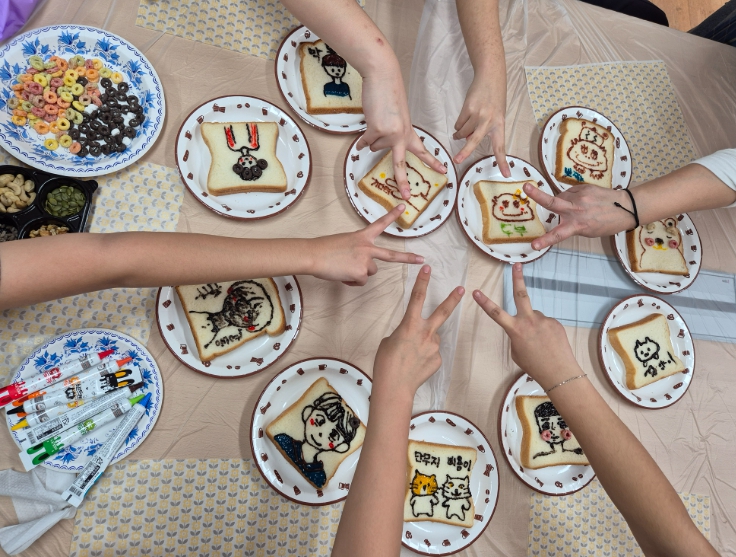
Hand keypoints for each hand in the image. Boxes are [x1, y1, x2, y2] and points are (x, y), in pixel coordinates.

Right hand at [309, 204, 423, 285]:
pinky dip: (351, 281)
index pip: (380, 224)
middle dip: (408, 258)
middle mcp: (367, 247)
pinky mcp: (361, 272)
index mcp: (362, 236)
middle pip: (391, 255)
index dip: (392, 215)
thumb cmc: (323, 249)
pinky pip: (360, 281)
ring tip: (343, 267)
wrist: (314, 255)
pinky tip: (341, 274)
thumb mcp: (344, 242)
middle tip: (422, 259)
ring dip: (359, 273)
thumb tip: (359, 265)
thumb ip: (356, 250)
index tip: (403, 207)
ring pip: (370, 272)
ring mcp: (366, 260)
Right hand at [356, 64, 445, 200]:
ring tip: (377, 119)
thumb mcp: (397, 117)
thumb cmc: (388, 95)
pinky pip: (365, 142)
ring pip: (375, 147)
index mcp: (409, 132)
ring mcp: (390, 134)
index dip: (432, 162)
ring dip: (373, 135)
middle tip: (407, 196)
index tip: (444, 171)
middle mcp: (402, 135)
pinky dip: (362, 140)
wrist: (382, 77)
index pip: (422, 150)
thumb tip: (374, 148)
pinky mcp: (376, 130)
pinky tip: (364, 132)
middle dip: (403, 181)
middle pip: (400, 164)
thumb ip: (391, 133)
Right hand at [372, 266, 463, 397]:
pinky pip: (432, 354)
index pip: (417, 297)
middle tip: (462, 289)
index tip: (428, 268)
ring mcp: (434, 347)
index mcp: (409, 325)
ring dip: (424, 342)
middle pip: (442, 312)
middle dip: (453, 299)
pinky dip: (425, 357)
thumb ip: (405, 333)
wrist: (395, 386)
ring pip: (432, 338)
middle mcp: (425, 333)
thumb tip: (414, 336)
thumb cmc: (386, 363)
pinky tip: (416, 365)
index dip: (422, 281)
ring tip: (411, 356)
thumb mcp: (390, 341)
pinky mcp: (438, 359)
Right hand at [452, 74, 509, 176]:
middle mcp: (489, 121)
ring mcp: (478, 114)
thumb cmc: (495, 98)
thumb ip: (486, 129)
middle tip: (457, 160)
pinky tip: (463, 119)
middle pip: (475, 140)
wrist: (490, 76)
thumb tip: (468, 141)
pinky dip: (459, 124)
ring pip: (464, 131)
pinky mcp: (468, 108)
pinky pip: (459, 123)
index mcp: (499, 125)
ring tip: (461, 131)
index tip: (506, 175)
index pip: (501, 147)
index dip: (503, 162)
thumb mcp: (496, 115)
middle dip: (465, 152)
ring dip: (460, 133)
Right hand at [473, 263, 579, 389]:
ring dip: (535, 325)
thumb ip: (516, 335)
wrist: (559, 372)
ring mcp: (543, 320)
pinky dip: (545, 331)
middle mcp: (528, 321)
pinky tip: (549, 342)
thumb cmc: (534, 365)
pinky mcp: (555, 322)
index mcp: (515, 330)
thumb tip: (523, 324)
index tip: (475, 291)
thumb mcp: (516, 352)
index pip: (495, 314)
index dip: (484, 302)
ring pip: (535, 317)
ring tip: (541, 342)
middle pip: (521, 295)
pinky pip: (546, 323)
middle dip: (518, 278)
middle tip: (517, 264)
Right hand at [523, 182, 635, 250]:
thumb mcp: (588, 230)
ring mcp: (581, 196)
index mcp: (577, 225)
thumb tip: (560, 212)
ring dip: (562, 200)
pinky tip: (582, 200)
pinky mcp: (585, 187)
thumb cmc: (606, 223)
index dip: (545, 240)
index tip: (534, 245)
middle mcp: (576, 210)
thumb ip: (572, 222)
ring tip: (575, 205)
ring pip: (561, 196)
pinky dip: (572, 196)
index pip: (558, 235)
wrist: (626, 207)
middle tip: (525, 187)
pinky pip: (571, 191)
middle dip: (537, 195)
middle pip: (553, 202)